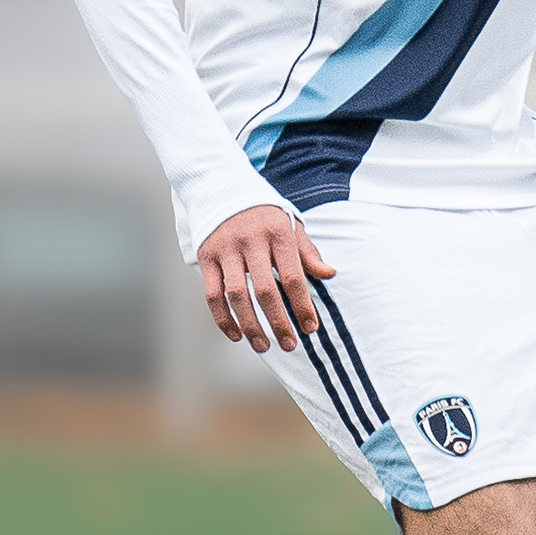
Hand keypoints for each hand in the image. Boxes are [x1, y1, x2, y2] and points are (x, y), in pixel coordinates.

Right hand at [197, 203, 334, 351]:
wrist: (222, 188)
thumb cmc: (264, 214)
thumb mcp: (290, 225)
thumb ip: (307, 252)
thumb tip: (329, 274)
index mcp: (277, 232)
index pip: (293, 276)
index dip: (303, 305)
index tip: (311, 328)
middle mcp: (251, 241)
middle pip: (265, 290)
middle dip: (279, 322)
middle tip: (289, 345)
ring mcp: (226, 249)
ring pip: (236, 296)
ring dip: (250, 326)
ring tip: (263, 346)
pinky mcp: (206, 257)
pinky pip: (212, 294)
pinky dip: (222, 318)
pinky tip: (236, 335)